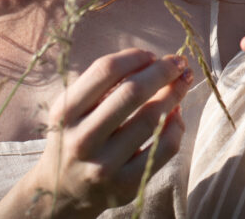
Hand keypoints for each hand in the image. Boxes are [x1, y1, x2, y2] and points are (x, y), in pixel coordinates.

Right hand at [6, 49, 191, 216]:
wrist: (62, 190)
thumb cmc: (75, 135)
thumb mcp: (74, 108)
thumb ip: (104, 84)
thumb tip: (155, 63)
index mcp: (65, 111)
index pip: (105, 70)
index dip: (135, 56)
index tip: (151, 55)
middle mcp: (82, 138)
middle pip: (133, 92)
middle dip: (163, 72)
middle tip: (179, 63)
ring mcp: (104, 165)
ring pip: (152, 119)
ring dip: (174, 94)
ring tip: (182, 83)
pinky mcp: (126, 185)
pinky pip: (164, 148)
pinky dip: (176, 126)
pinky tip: (176, 115)